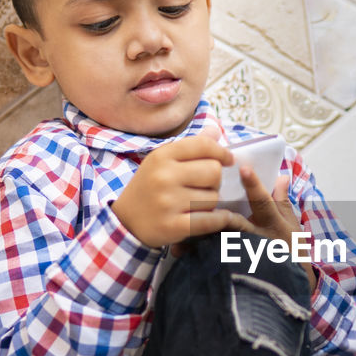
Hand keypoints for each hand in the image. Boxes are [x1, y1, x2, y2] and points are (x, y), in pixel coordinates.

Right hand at [110, 124, 251, 247]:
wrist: (126, 222)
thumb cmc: (150, 187)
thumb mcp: (162, 161)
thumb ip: (191, 146)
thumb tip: (215, 130)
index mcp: (162, 156)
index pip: (204, 145)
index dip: (222, 152)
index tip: (228, 160)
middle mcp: (164, 176)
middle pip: (214, 171)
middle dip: (215, 181)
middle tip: (204, 187)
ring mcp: (167, 202)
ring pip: (213, 198)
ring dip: (210, 202)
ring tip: (196, 204)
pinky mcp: (173, 226)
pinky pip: (211, 220)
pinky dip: (220, 219)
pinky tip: (219, 217)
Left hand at [170, 161, 316, 290]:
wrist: (287, 288)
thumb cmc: (291, 255)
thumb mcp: (292, 228)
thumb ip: (282, 202)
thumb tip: (281, 176)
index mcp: (273, 225)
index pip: (264, 202)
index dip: (255, 186)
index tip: (244, 169)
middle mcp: (257, 240)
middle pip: (234, 222)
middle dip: (217, 213)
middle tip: (198, 196)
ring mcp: (244, 255)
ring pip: (219, 241)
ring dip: (199, 233)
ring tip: (181, 229)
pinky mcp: (233, 268)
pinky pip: (212, 260)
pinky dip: (195, 255)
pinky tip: (179, 250)